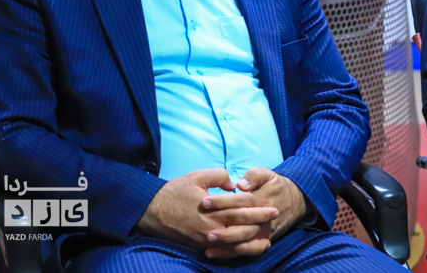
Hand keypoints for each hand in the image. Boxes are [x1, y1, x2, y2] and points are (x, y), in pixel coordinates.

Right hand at [135, 169, 278, 258]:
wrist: (152, 211)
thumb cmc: (175, 191)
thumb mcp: (197, 176)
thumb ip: (218, 176)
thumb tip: (234, 184)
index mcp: (213, 207)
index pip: (241, 207)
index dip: (257, 206)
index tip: (271, 205)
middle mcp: (212, 224)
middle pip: (242, 225)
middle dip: (260, 221)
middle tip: (275, 217)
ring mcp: (207, 238)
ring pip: (235, 242)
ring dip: (252, 241)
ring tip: (267, 239)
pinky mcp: (201, 245)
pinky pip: (223, 251)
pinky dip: (237, 251)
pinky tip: (246, 249)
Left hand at [200, 168, 306, 258]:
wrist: (295, 201)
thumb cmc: (275, 186)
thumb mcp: (267, 174)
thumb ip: (254, 175)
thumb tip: (240, 184)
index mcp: (261, 199)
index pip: (239, 201)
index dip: (221, 201)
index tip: (204, 202)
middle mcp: (262, 217)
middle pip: (240, 223)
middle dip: (220, 224)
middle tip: (203, 224)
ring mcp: (263, 231)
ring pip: (243, 239)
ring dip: (225, 242)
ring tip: (207, 240)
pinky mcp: (262, 240)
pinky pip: (246, 250)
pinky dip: (229, 253)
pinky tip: (212, 252)